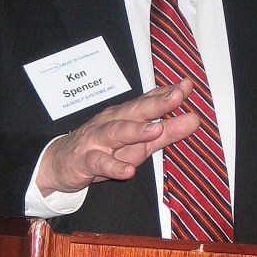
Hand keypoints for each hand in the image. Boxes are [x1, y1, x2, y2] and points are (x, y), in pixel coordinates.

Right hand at [36, 80, 198, 195]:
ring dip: (135, 130)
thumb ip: (167, 132)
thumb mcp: (139, 143)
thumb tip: (194, 119)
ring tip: (155, 130)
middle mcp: (112, 122)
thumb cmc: (105, 149)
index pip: (149, 100)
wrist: (61, 163)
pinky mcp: (86, 160)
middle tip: (177, 97)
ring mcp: (97, 140)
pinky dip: (113, 166)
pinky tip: (128, 171)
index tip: (187, 85)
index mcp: (127, 115)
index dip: (168, 93)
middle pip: (135, 110)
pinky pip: (100, 163)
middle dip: (156, 103)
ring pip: (116, 132)